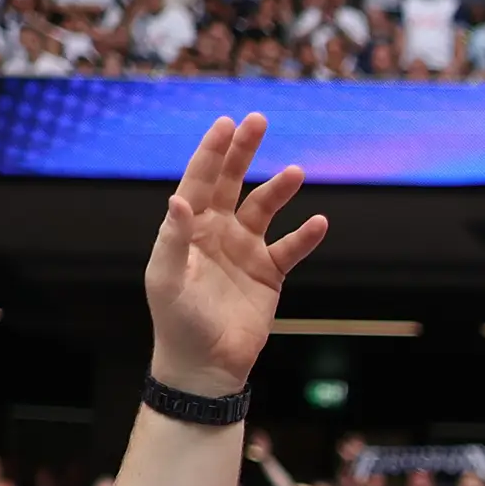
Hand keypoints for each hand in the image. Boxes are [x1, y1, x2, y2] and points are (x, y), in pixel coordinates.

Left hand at [144, 115, 325, 396]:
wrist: (205, 364)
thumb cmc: (177, 321)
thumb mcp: (166, 278)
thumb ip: (173, 238)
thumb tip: (179, 199)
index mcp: (188, 228)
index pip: (200, 180)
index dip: (212, 152)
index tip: (225, 123)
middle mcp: (217, 232)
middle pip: (232, 183)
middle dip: (243, 152)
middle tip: (257, 121)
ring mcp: (245, 251)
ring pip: (265, 210)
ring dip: (279, 190)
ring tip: (296, 172)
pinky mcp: (269, 275)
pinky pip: (291, 249)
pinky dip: (305, 236)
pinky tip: (318, 222)